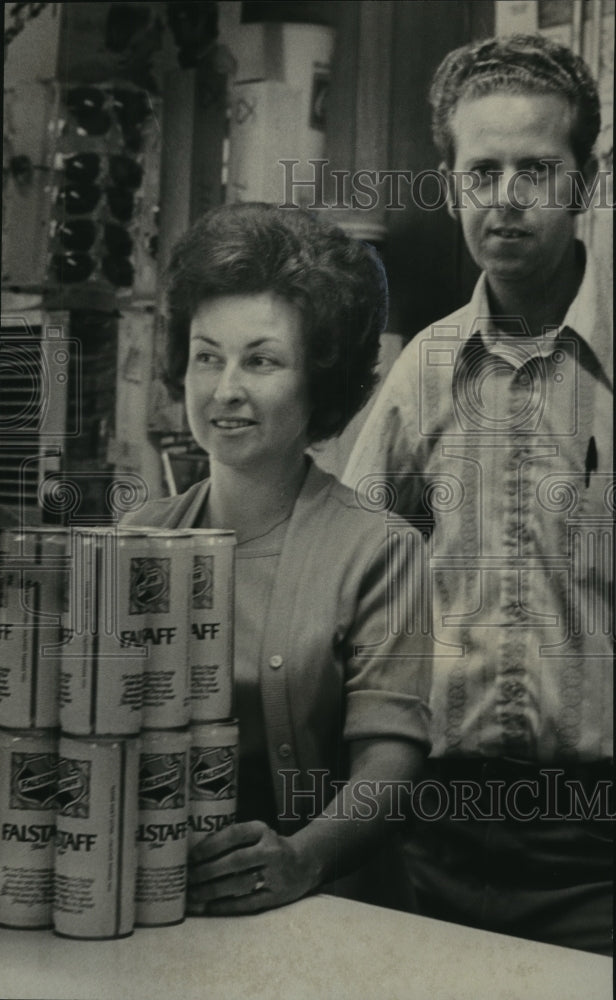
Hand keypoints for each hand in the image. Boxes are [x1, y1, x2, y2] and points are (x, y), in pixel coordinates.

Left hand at [187, 820, 318, 915]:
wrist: (305, 862)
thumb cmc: (268, 847)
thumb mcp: (256, 834)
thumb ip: (233, 840)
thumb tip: (194, 853)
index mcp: (262, 830)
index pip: (234, 834)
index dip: (210, 845)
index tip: (191, 856)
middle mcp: (271, 850)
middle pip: (235, 861)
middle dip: (207, 871)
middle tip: (187, 880)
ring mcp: (276, 874)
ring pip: (240, 883)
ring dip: (213, 891)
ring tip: (193, 896)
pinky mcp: (277, 896)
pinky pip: (248, 903)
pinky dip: (227, 906)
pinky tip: (209, 908)